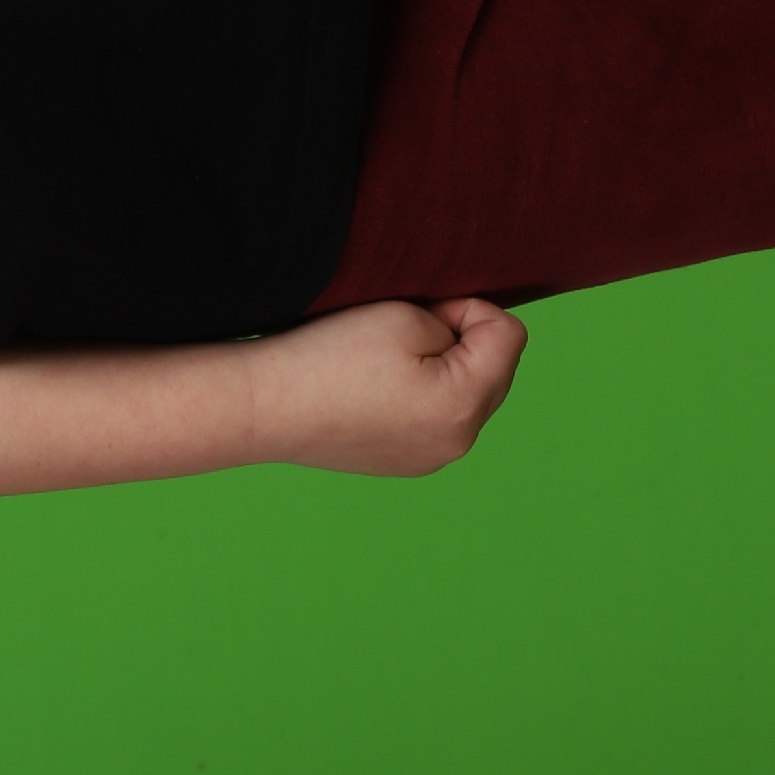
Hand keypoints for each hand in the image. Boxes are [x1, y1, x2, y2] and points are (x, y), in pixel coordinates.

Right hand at [254, 296, 524, 476]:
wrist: (266, 406)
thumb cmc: (330, 356)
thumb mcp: (405, 316)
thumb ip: (458, 324)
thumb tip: (467, 345)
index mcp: (465, 404)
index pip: (508, 334)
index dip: (467, 308)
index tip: (419, 312)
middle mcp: (459, 442)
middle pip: (496, 370)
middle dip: (461, 343)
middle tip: (401, 335)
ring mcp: (433, 460)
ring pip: (468, 397)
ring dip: (443, 371)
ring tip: (385, 365)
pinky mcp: (407, 466)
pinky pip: (438, 421)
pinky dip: (421, 398)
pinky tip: (375, 392)